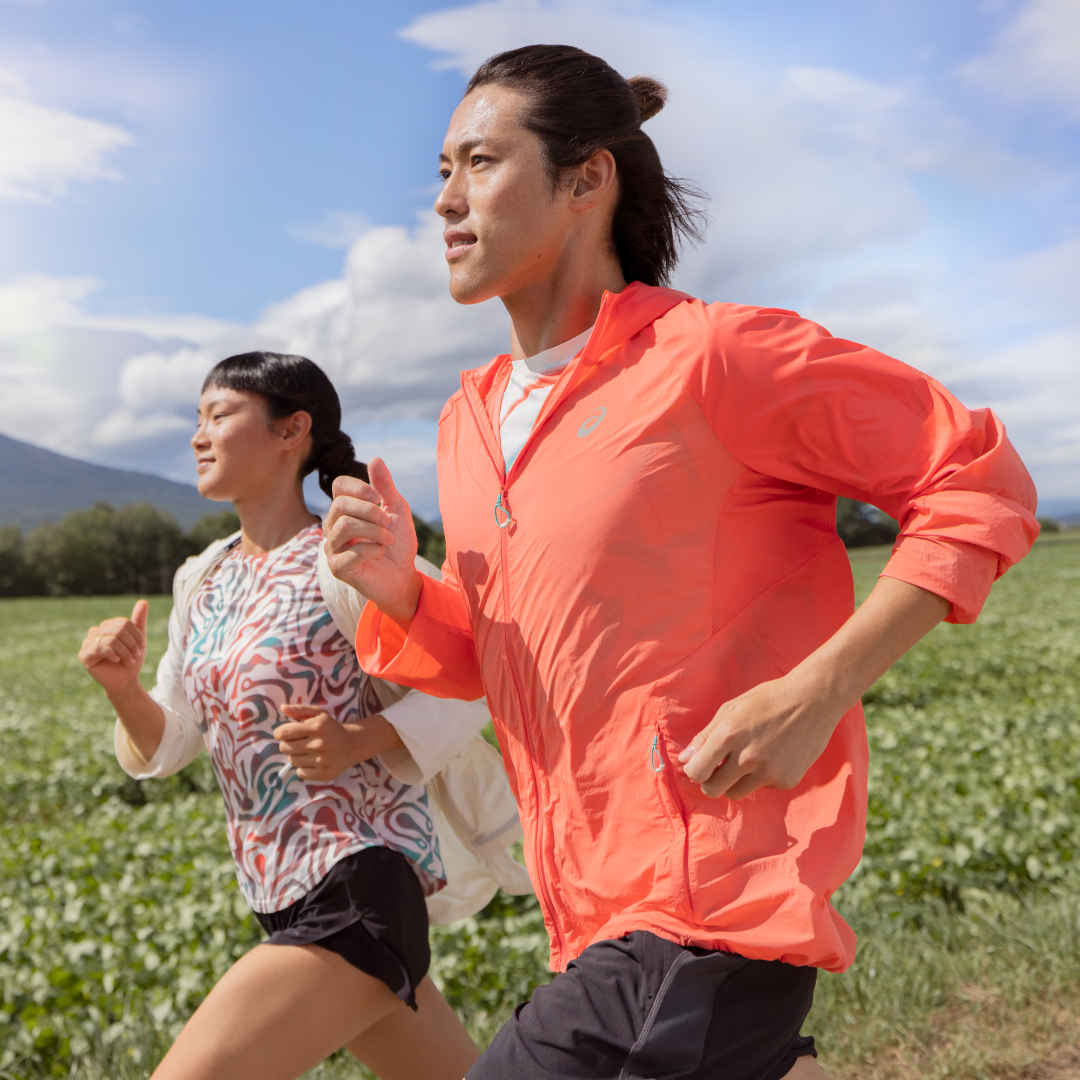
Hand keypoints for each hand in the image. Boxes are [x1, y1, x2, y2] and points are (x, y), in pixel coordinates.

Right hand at [79, 600, 148, 695]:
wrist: (125, 681)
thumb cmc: (130, 660)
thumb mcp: (138, 639)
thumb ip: (138, 620)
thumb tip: (143, 601)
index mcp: (107, 627)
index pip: (124, 622)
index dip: (136, 635)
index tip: (142, 647)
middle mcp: (95, 632)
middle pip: (118, 630)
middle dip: (131, 644)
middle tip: (136, 656)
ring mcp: (87, 643)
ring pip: (111, 639)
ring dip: (125, 652)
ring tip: (129, 661)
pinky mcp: (84, 655)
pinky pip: (99, 648)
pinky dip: (113, 654)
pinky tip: (116, 661)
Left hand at [277, 705, 399, 781]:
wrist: (353, 745)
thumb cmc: (331, 728)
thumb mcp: (319, 714)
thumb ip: (300, 710)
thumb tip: (282, 707)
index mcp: (317, 726)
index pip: (284, 733)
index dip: (280, 733)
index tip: (284, 734)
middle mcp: (320, 743)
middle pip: (285, 748)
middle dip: (287, 744)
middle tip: (297, 743)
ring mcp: (322, 760)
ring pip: (292, 761)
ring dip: (296, 756)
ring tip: (307, 752)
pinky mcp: (324, 774)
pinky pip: (300, 773)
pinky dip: (303, 768)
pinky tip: (312, 762)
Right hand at [324, 457, 421, 622]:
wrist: (403, 576)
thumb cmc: (398, 543)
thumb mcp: (397, 510)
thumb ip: (385, 487)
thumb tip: (375, 460)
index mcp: (346, 510)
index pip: (339, 486)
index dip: (358, 488)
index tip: (378, 498)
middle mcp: (334, 526)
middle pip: (340, 505)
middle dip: (370, 511)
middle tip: (387, 521)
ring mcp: (333, 547)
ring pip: (343, 527)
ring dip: (374, 531)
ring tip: (388, 540)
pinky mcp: (337, 568)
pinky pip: (350, 552)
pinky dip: (372, 550)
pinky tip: (380, 554)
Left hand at [677, 673, 841, 800]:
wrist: (813, 700)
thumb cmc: (768, 700)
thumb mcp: (731, 709)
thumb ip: (705, 736)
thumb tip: (684, 760)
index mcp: (729, 735)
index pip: (696, 771)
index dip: (694, 770)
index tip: (700, 764)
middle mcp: (747, 757)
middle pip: (713, 790)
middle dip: (711, 781)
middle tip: (719, 768)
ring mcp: (768, 772)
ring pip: (736, 793)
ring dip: (734, 782)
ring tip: (746, 760)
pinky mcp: (786, 781)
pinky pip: (762, 788)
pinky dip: (761, 778)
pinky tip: (772, 756)